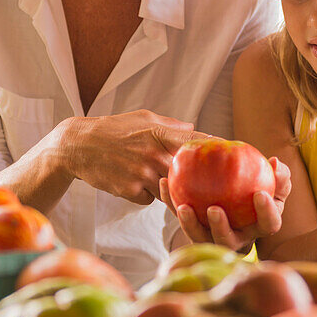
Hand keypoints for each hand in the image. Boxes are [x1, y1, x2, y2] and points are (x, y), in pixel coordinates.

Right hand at [60, 110, 208, 204]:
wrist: (77, 147)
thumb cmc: (112, 129)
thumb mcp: (141, 117)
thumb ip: (170, 124)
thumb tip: (194, 129)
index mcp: (159, 132)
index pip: (196, 142)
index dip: (218, 148)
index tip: (239, 153)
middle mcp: (154, 153)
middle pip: (187, 173)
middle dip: (197, 178)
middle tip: (208, 182)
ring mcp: (142, 174)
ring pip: (169, 189)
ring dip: (166, 187)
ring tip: (147, 174)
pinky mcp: (131, 191)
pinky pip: (150, 199)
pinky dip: (147, 194)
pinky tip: (132, 181)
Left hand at [162, 156, 291, 250]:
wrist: (235, 204)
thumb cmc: (258, 195)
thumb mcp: (273, 186)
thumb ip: (278, 176)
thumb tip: (274, 162)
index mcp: (259, 226)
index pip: (269, 224)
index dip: (266, 213)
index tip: (259, 194)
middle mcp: (236, 238)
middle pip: (228, 240)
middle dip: (220, 228)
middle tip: (214, 209)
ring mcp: (212, 238)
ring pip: (200, 237)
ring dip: (190, 224)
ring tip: (184, 206)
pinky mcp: (191, 229)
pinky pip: (179, 217)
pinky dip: (170, 201)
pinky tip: (164, 182)